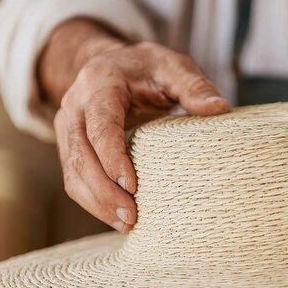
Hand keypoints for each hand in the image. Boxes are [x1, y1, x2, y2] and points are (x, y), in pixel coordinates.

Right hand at [43, 22, 229, 231]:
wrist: (112, 64)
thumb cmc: (146, 68)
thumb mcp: (172, 66)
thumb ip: (194, 86)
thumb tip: (220, 108)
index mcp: (99, 84)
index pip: (100, 125)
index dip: (112, 157)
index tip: (132, 185)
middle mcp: (75, 106)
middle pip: (81, 155)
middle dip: (104, 191)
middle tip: (132, 217)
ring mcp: (67, 128)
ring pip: (73, 172)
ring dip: (97, 203)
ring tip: (127, 224)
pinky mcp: (69, 147)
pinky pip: (74, 179)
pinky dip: (93, 202)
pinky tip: (116, 218)